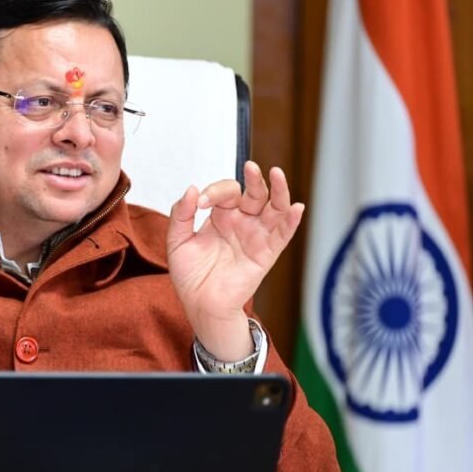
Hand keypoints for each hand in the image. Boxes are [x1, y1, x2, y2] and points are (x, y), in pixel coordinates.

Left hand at [166, 161, 302, 359]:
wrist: (200, 304)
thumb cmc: (190, 275)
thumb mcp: (177, 240)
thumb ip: (181, 214)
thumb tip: (190, 189)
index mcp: (220, 216)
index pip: (225, 192)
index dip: (214, 192)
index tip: (199, 203)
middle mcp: (241, 222)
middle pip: (254, 193)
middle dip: (253, 180)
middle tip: (250, 167)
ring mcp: (255, 236)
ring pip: (274, 207)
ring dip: (278, 190)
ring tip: (276, 173)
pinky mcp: (266, 253)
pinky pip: (283, 234)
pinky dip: (291, 220)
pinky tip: (295, 207)